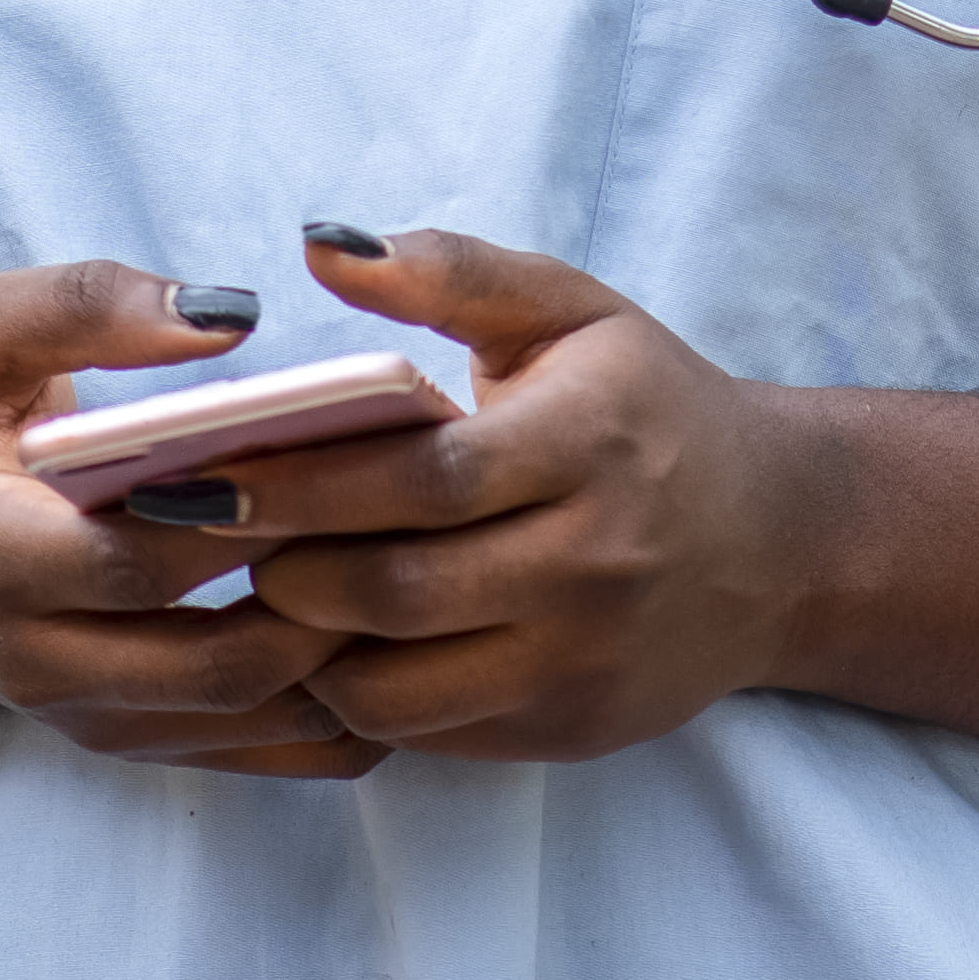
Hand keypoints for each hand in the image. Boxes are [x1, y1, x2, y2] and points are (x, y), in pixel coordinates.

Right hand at [0, 262, 379, 780]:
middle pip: (218, 657)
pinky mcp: (144, 744)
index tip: (335, 450)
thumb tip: (226, 317)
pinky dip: (349, 701)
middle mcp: (40, 662)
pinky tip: (398, 625)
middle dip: (326, 591)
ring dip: (350, 650)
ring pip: (257, 714)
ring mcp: (96, 720)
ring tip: (421, 561)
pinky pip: (271, 750)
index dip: (241, 518)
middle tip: (420, 512)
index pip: (136, 560)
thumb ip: (81, 304)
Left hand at [223, 228, 842, 764]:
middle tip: (196, 539)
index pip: (420, 476)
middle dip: (279, 570)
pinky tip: (320, 648)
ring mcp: (585, 659)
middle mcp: (595, 562)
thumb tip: (320, 246)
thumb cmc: (647, 408)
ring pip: (401, 684)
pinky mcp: (573, 730)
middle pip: (397, 587)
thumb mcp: (569, 312)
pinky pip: (432, 733)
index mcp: (587, 442)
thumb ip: (447, 272)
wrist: (782, 541)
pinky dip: (358, 697)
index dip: (298, 482)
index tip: (196, 472)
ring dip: (304, 650)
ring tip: (252, 596)